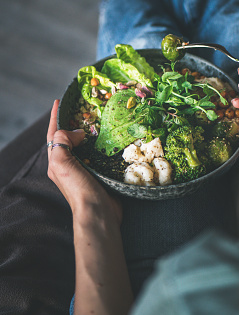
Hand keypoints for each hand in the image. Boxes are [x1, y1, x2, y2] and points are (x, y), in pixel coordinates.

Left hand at [47, 100, 121, 222]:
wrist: (98, 213)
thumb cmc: (79, 189)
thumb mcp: (62, 163)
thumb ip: (62, 142)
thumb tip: (78, 132)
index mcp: (56, 161)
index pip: (53, 134)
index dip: (55, 117)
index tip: (59, 101)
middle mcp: (68, 164)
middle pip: (67, 138)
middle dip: (71, 122)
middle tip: (81, 108)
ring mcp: (84, 169)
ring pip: (83, 145)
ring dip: (88, 131)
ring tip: (95, 119)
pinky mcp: (99, 172)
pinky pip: (97, 153)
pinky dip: (100, 143)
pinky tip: (108, 138)